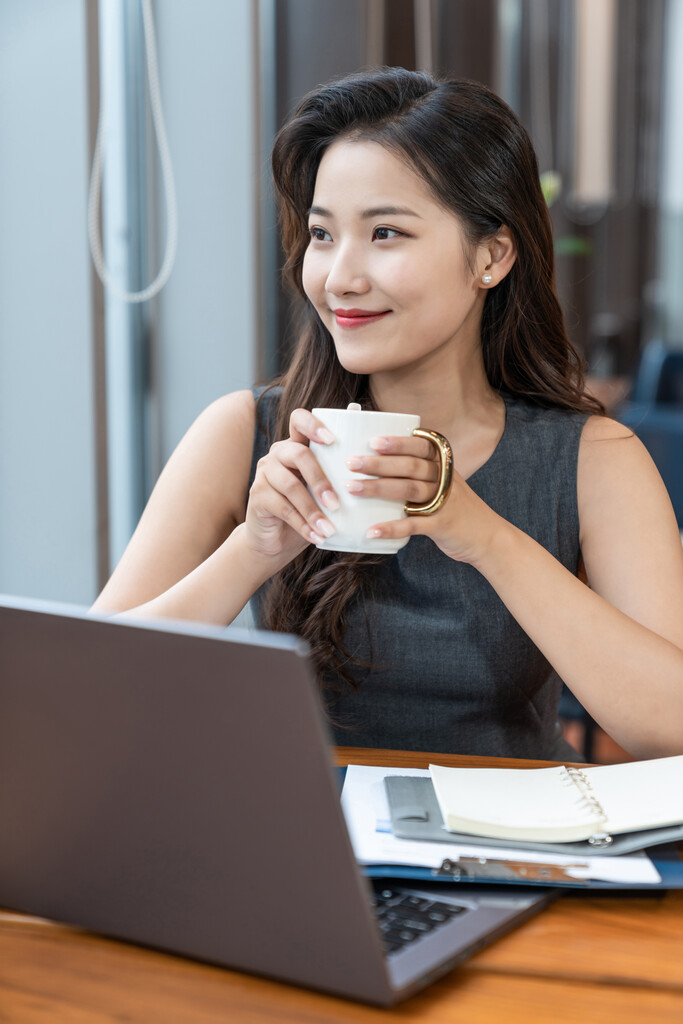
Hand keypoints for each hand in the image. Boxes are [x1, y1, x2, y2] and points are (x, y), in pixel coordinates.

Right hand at [245, 408, 339, 561]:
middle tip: (337, 504)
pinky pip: (282, 507)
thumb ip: (340, 473)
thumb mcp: (325, 491)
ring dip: (313, 510)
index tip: (332, 440)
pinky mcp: (257, 495)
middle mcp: (278, 454)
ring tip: (330, 529)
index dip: (313, 424)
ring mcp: (264, 473)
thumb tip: (372, 457)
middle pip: (299, 454)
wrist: (276, 540)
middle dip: (321, 480)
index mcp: (296, 445)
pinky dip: (302, 524)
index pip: (299, 419)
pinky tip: (317, 537)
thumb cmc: (309, 510)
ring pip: (291, 486)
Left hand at [345, 433, 503, 563]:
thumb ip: (422, 473)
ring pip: (408, 491)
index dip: (398, 442)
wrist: (490, 538)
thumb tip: (381, 461)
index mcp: (444, 466)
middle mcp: (445, 480)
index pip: (421, 446)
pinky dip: (391, 528)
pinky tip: (371, 531)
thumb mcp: (446, 484)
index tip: (373, 440)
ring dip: (378, 488)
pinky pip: (413, 526)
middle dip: (379, 463)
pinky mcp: (442, 526)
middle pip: (410, 466)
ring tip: (352, 488)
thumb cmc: (458, 508)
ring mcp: (445, 502)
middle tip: (351, 462)